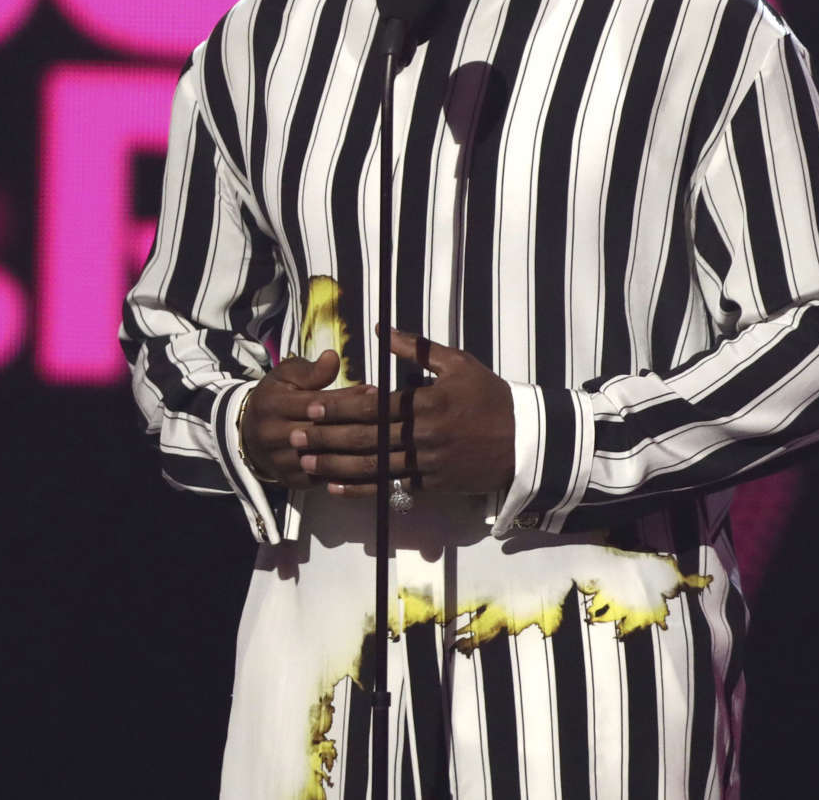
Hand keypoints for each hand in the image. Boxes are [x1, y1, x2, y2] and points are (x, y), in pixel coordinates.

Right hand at [237, 350, 382, 488]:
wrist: (249, 434)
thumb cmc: (276, 398)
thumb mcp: (287, 376)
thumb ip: (311, 370)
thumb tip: (333, 358)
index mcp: (272, 405)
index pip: (315, 403)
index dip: (346, 398)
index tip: (373, 391)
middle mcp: (273, 435)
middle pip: (321, 432)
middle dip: (355, 423)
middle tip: (385, 415)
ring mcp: (281, 461)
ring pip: (325, 457)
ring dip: (354, 449)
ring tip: (381, 435)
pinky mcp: (291, 480)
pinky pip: (323, 478)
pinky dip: (346, 470)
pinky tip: (368, 458)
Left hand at [296, 329, 513, 497]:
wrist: (524, 441)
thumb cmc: (489, 396)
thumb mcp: (458, 363)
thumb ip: (417, 348)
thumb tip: (381, 329)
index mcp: (425, 403)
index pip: (372, 407)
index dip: (337, 408)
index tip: (310, 409)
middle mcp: (422, 436)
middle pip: (365, 439)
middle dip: (326, 440)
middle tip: (295, 439)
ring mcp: (427, 464)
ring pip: (373, 467)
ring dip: (336, 468)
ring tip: (306, 466)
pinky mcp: (433, 486)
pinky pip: (391, 487)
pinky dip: (362, 489)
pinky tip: (337, 488)